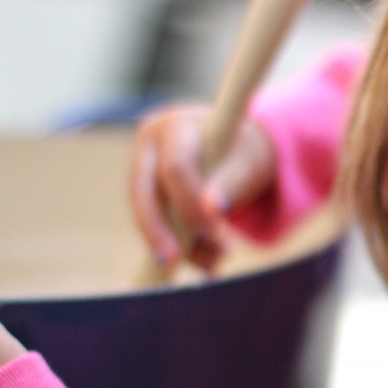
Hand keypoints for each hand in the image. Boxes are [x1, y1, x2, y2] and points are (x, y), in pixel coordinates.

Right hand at [130, 104, 275, 268]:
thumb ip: (232, 183)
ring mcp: (140, 166)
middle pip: (144, 192)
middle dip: (158, 231)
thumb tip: (213, 209)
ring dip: (174, 243)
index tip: (213, 232)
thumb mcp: (246, 163)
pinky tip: (206, 261)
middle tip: (173, 262)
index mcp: (177, 125)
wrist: (235, 152)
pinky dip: (177, 245)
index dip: (190, 202)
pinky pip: (151, 223)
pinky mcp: (143, 192)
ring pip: (144, 212)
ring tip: (211, 262)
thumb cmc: (241, 153)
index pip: (176, 167)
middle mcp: (150, 143)